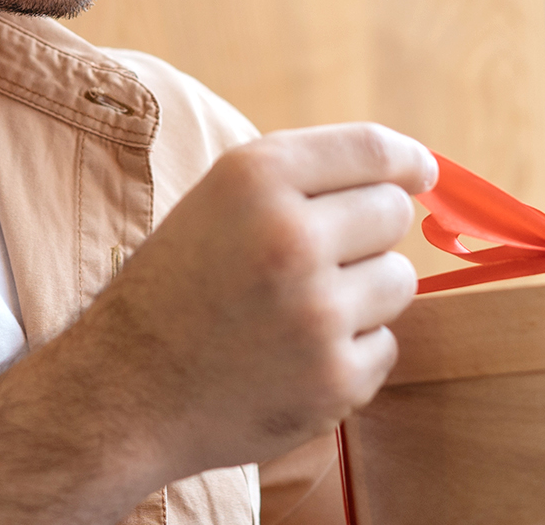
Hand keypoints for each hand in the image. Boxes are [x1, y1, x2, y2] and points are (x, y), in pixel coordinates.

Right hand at [73, 122, 437, 479]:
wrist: (126, 393)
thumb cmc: (177, 287)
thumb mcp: (219, 202)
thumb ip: (303, 179)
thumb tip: (414, 171)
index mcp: (255, 179)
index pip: (372, 150)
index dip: (406, 159)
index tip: (419, 173)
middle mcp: (290, 237)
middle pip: (394, 213)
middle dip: (369, 231)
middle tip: (319, 258)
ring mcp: (318, 313)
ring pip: (399, 280)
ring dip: (363, 293)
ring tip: (296, 311)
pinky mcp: (336, 378)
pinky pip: (385, 344)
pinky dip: (350, 352)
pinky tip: (292, 357)